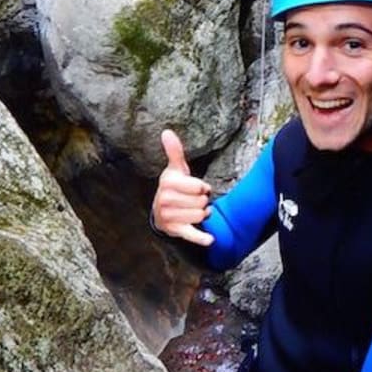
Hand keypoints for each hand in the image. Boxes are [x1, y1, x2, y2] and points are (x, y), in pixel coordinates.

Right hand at [151, 129, 213, 246]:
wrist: (161, 211)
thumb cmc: (173, 187)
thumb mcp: (175, 169)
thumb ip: (174, 151)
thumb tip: (167, 132)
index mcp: (167, 183)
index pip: (199, 187)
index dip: (203, 188)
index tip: (198, 188)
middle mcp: (165, 200)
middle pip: (201, 202)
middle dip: (202, 201)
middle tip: (194, 201)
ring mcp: (169, 216)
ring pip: (201, 215)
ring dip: (202, 214)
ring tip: (194, 211)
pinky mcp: (175, 230)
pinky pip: (191, 234)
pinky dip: (201, 238)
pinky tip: (210, 239)